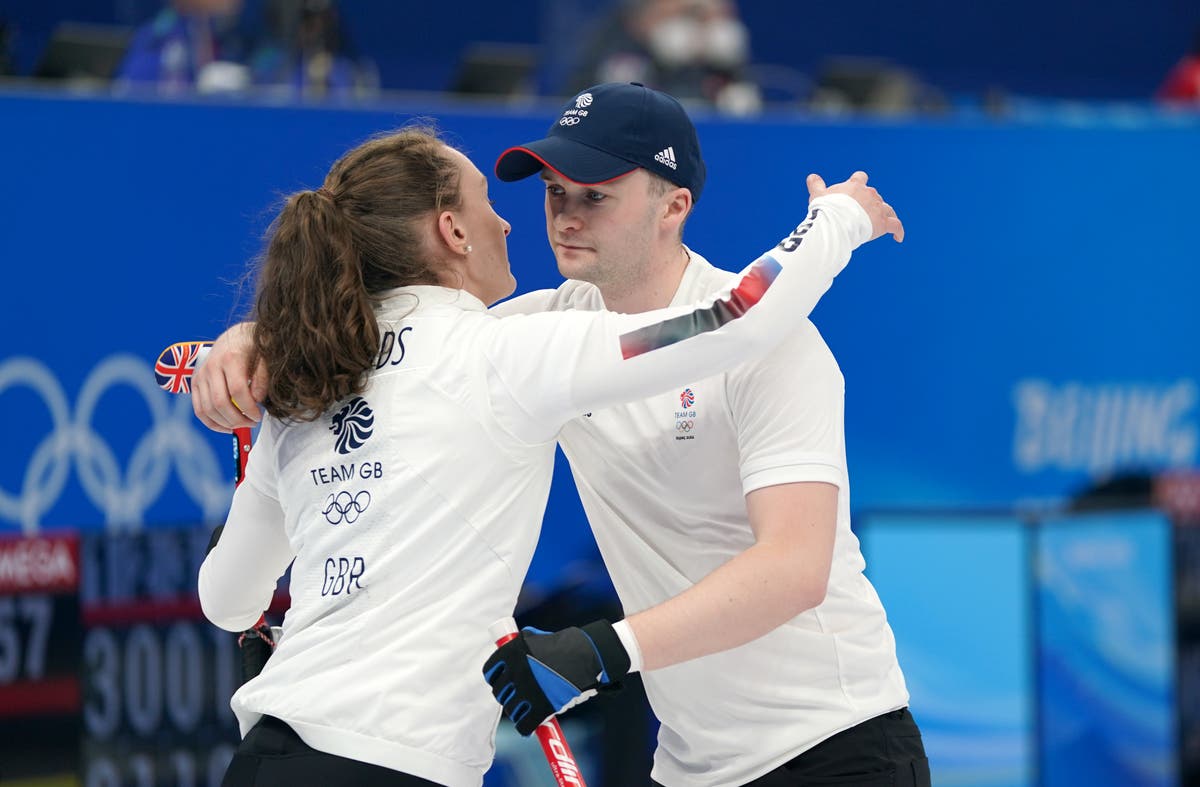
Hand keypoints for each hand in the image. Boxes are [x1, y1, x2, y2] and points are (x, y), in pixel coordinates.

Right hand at [192, 322, 266, 432]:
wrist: (235, 336)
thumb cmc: (253, 347)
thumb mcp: (265, 356)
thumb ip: (263, 377)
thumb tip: (257, 399)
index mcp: (230, 358)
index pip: (237, 391)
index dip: (249, 408)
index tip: (259, 416)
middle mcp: (211, 367)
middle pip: (220, 402)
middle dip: (238, 419)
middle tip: (252, 423)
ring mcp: (200, 375)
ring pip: (208, 409)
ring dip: (226, 423)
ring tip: (242, 425)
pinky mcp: (195, 383)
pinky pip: (199, 410)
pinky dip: (212, 423)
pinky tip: (226, 427)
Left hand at [482, 620, 630, 735]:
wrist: (587, 655)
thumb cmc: (564, 645)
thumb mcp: (535, 638)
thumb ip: (519, 648)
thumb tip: (507, 660)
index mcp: (512, 652)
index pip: (491, 671)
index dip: (496, 678)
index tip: (501, 681)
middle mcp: (516, 672)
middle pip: (500, 692)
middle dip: (507, 695)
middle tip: (516, 696)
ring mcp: (528, 690)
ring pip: (511, 710)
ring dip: (516, 711)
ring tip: (524, 711)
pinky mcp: (541, 707)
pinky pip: (524, 725)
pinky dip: (525, 728)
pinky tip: (529, 726)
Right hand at [807, 171, 904, 242]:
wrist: (837, 223)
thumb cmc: (827, 209)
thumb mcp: (818, 195)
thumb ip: (816, 185)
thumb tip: (812, 177)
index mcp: (855, 186)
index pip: (860, 177)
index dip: (860, 182)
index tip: (858, 187)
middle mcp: (869, 194)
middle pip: (875, 195)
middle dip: (870, 203)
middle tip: (861, 215)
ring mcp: (878, 208)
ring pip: (888, 208)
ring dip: (885, 214)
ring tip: (883, 222)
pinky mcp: (884, 223)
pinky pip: (896, 225)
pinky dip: (898, 231)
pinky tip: (898, 238)